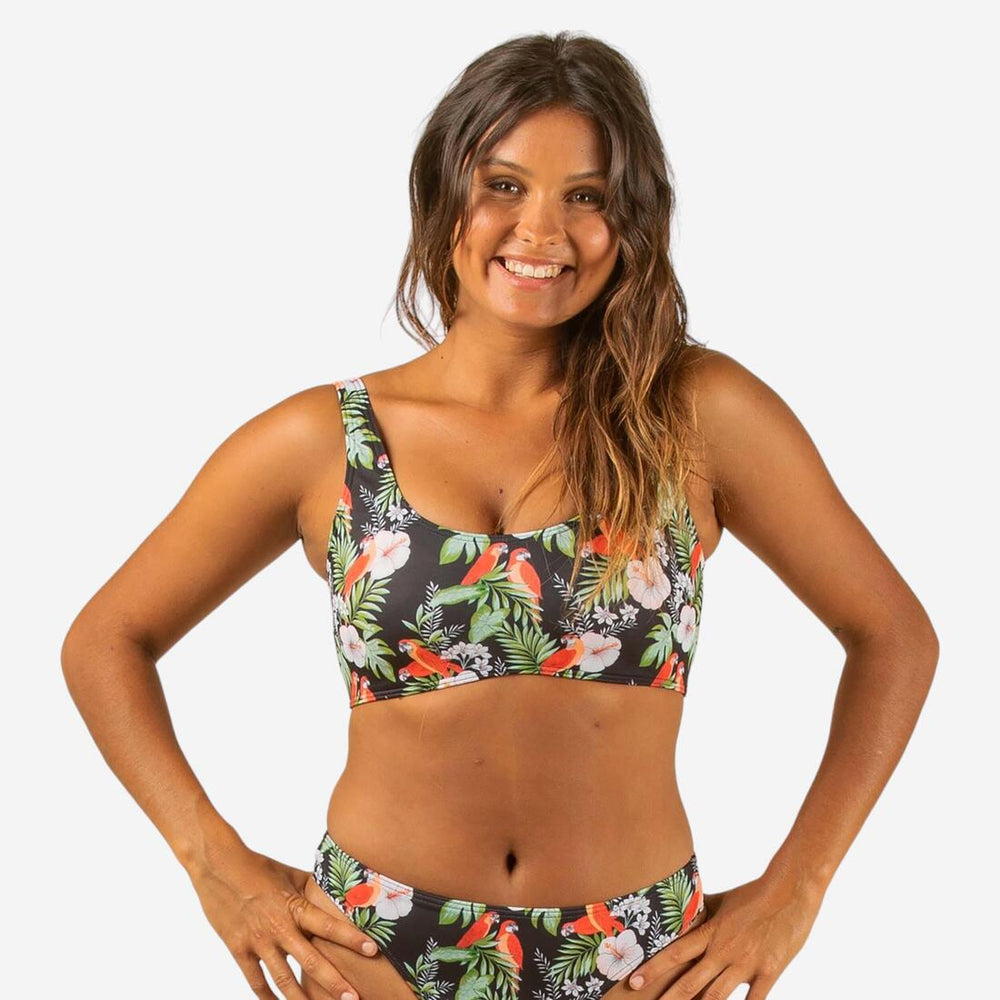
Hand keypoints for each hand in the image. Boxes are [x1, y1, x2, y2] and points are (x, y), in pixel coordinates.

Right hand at [187, 840, 379, 998]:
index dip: (352, 938)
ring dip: (303, 999)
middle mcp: (279, 927)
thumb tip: (335, 890)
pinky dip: (267, 998)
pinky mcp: (239, 950)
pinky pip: (255, 981)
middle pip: (311, 960)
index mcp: (295, 905)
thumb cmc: (257, 866)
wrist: (218, 866)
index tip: (373, 950)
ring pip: (284, 979)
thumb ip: (311, 888)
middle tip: (354, 999)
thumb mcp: (289, 874)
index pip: (329, 925)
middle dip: (333, 982)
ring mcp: (258, 941)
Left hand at [624, 866, 823, 997]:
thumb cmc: (754, 893)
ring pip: (717, 997)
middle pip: (691, 981)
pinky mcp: (769, 972)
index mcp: (711, 931)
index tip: (634, 981)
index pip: (676, 953)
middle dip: (669, 998)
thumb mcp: (724, 900)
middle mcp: (724, 950)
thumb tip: (682, 908)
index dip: (654, 969)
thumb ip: (702, 909)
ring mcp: (746, 964)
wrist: (790, 891)